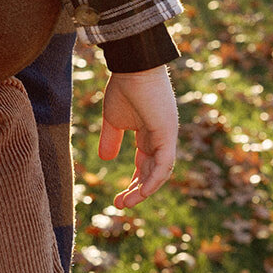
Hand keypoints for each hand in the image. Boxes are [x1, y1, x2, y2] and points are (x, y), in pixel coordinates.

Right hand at [98, 64, 177, 207]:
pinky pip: (164, 163)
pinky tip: (141, 192)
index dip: (133, 182)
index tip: (118, 197)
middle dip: (137, 191)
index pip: (145, 165)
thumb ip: (111, 139)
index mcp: (149, 134)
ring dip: (144, 190)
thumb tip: (105, 158)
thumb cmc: (123, 87)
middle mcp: (161, 139)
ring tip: (127, 203)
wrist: (132, 66)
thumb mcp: (113, 119)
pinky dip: (154, 179)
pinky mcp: (167, 134)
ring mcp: (166, 137)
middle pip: (152, 173)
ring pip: (160, 172)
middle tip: (120, 205)